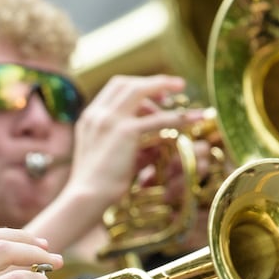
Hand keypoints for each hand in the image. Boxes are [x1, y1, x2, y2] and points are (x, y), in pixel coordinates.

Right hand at [69, 75, 208, 208]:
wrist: (86, 197)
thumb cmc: (96, 185)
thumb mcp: (110, 157)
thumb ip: (131, 146)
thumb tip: (157, 144)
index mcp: (88, 118)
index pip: (113, 89)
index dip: (135, 86)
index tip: (153, 95)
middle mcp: (96, 113)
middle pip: (126, 83)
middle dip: (149, 81)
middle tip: (172, 88)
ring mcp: (110, 120)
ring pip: (140, 90)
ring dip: (163, 86)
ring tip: (182, 89)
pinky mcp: (125, 131)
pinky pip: (158, 118)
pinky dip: (177, 116)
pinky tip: (192, 118)